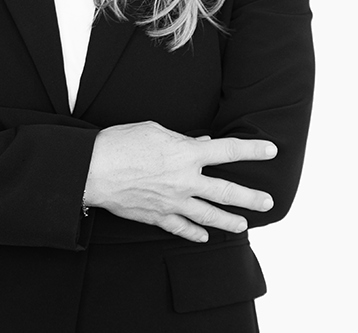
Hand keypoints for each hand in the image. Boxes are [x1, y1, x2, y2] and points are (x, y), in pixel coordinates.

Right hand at [84, 121, 276, 242]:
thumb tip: (200, 142)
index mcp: (186, 154)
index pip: (227, 151)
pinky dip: (195, 232)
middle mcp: (185, 180)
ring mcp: (173, 202)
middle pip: (226, 191)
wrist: (94, 169)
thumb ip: (181, 138)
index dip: (252, 149)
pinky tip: (205, 236)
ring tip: (244, 225)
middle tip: (268, 201)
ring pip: (209, 215)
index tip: (270, 149)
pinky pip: (182, 228)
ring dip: (230, 220)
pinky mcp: (157, 216)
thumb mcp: (154, 130)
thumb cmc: (121, 143)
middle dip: (250, 197)